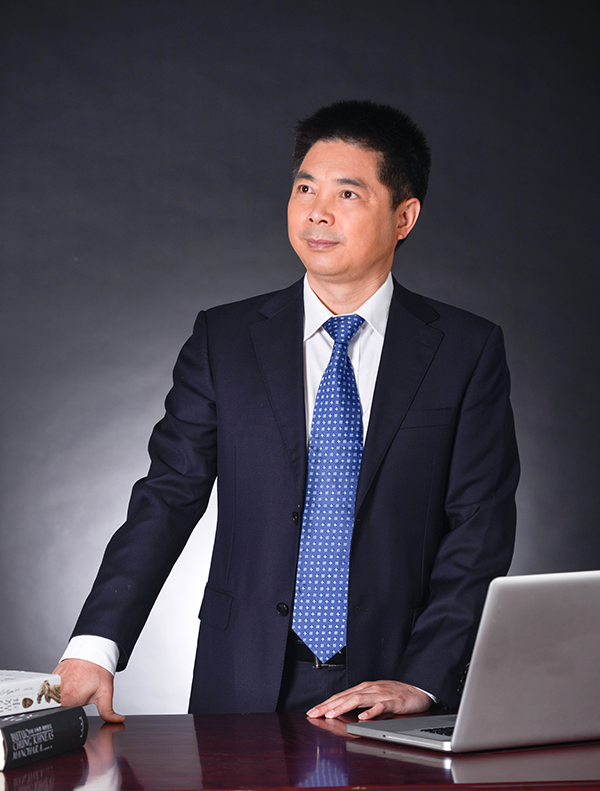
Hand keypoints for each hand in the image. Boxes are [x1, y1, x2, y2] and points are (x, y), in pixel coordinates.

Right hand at [53, 659, 124, 722]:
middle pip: (52, 709)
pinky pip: (49, 687)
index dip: (64, 720)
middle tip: (74, 701)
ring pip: (49, 698)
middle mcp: (58, 691)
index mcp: (70, 699)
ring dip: (57, 699)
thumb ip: (108, 711)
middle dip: (62, 709)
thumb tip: (116, 721)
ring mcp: (53, 683)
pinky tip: (66, 685)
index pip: (58, 718)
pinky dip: (55, 689)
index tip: (70, 715)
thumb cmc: (99, 670)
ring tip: (71, 692)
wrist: (93, 651)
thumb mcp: (105, 693)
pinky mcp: (52, 676)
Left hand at [307, 680, 431, 719]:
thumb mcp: (374, 696)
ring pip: (358, 699)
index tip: (312, 711)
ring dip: (342, 707)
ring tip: (331, 714)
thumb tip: (341, 710)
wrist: (418, 689)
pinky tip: (362, 718)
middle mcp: (369, 689)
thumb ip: (359, 702)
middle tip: (314, 713)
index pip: (340, 696)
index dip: (325, 703)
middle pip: (345, 696)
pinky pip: (380, 707)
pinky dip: (370, 712)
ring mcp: (380, 694)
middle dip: (328, 705)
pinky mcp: (393, 702)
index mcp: (364, 688)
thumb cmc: (395, 694)